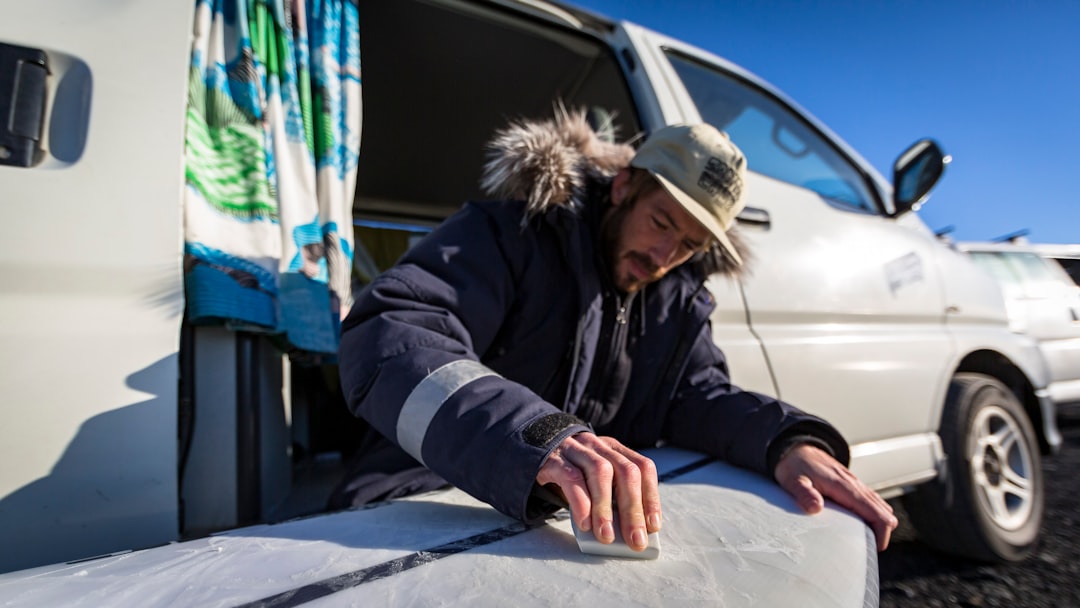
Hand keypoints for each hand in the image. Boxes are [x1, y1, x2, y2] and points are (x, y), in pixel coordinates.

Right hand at [536, 433, 660, 551]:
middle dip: (633, 509)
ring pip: (599, 471)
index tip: (652, 526)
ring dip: (606, 508)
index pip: (643, 467)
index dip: (650, 497)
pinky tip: (584, 523)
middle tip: (635, 539)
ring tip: (606, 536)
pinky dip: (580, 503)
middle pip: (625, 472)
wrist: (534, 449)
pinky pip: (570, 477)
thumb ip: (611, 500)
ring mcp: (576, 450)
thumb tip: (628, 532)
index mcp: (614, 450)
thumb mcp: (595, 481)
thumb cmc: (572, 472)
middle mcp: (599, 446)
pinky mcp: (554, 459)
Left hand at [774, 443, 897, 550]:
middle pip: (883, 511)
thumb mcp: (793, 480)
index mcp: (843, 486)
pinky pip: (870, 501)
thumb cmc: (793, 465)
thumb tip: (816, 507)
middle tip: (869, 550)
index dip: (881, 531)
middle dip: (882, 532)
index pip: (874, 510)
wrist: (795, 448)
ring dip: (878, 523)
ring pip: (879, 505)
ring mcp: (854, 483)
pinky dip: (873, 515)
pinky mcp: (851, 485)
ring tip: (865, 542)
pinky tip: (861, 527)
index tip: (875, 548)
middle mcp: (854, 484)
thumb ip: (804, 493)